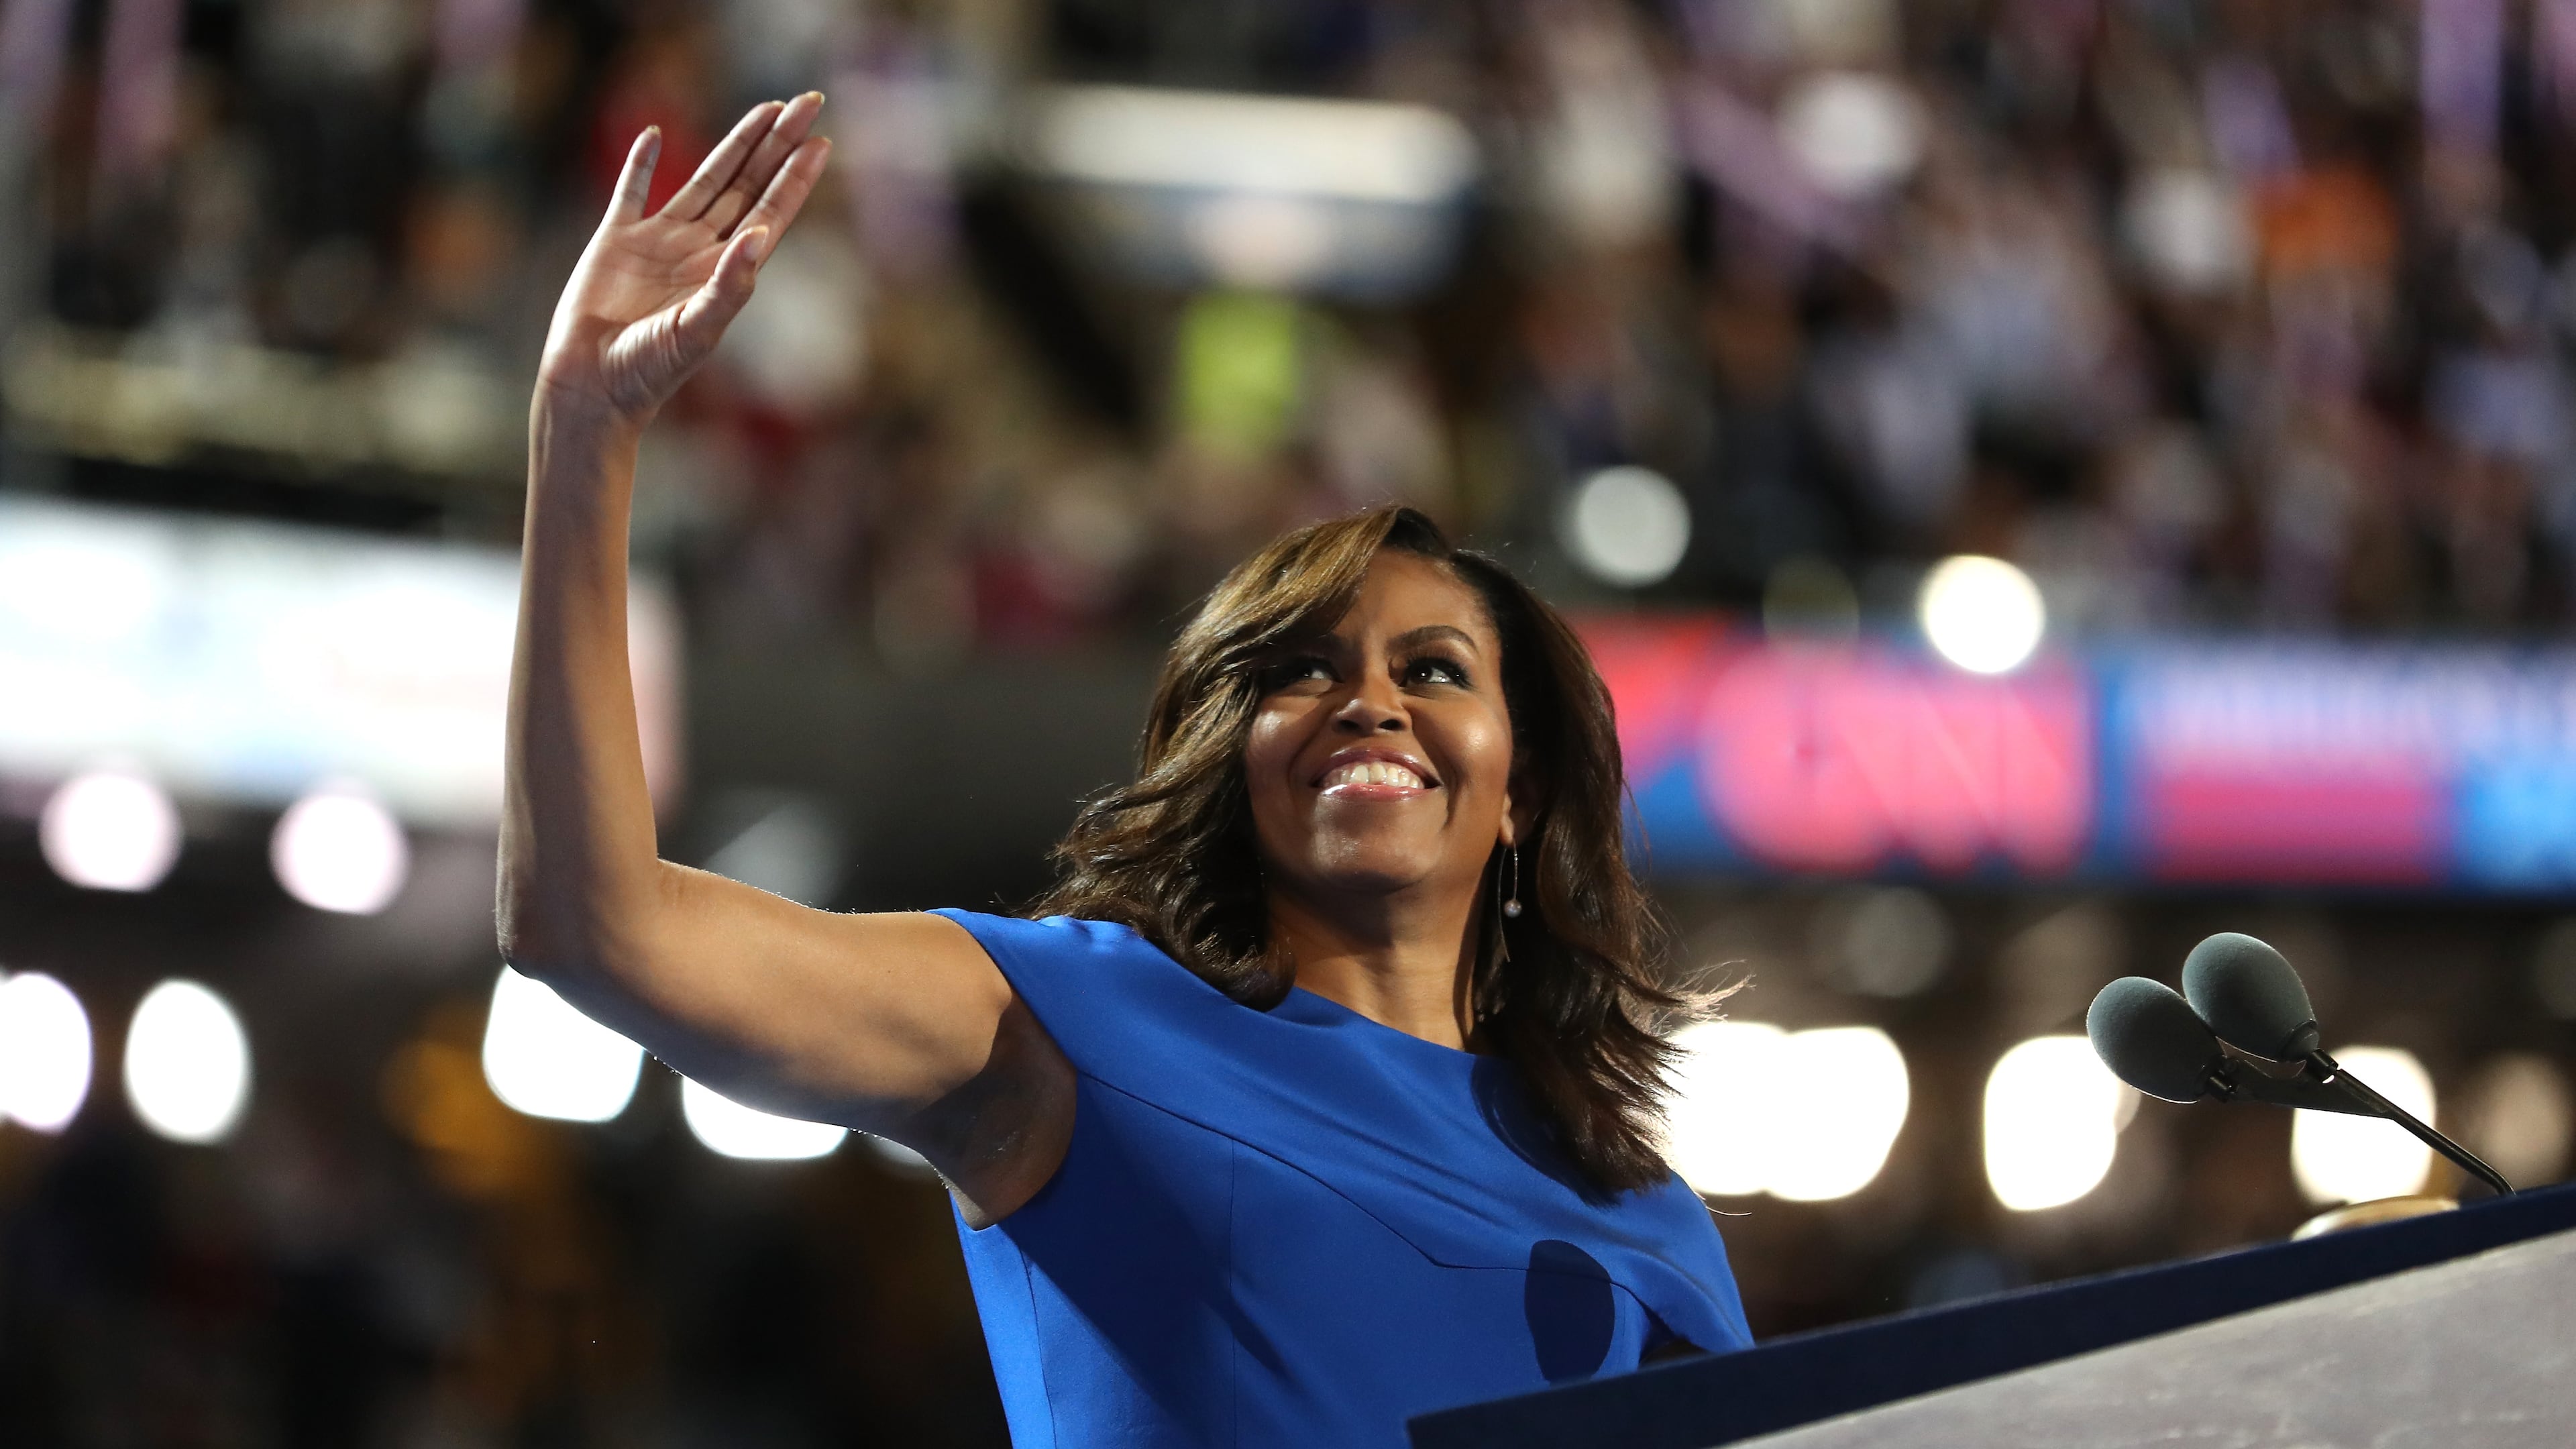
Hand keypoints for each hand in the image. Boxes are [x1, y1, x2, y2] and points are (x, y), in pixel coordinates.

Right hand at [536, 94, 832, 423]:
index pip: (770, 213)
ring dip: (735, 145)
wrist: (591, 387)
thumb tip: (759, 235)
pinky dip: (641, 163)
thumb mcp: (697, 331)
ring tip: (767, 109)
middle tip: (809, 103)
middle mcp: (699, 251)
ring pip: (704, 180)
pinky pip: (631, 191)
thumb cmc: (648, 370)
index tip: (822, 141)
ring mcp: (659, 243)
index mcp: (725, 271)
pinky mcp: (616, 241)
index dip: (795, 178)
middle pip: (747, 186)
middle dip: (777, 145)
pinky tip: (655, 135)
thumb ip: (730, 285)